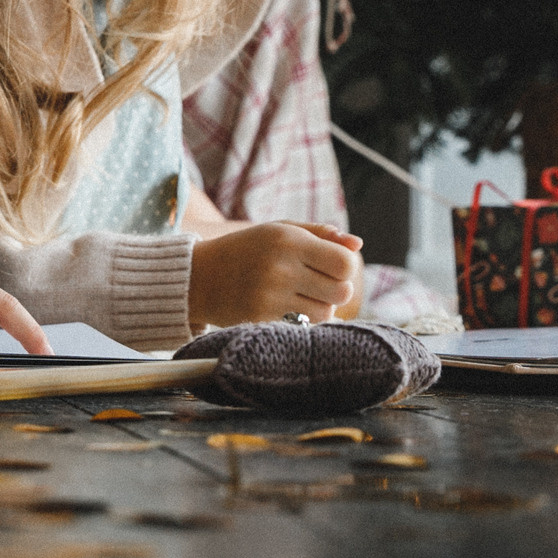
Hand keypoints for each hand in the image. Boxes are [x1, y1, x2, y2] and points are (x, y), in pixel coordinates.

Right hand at [187, 221, 363, 329]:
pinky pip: (302, 327)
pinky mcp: (260, 320)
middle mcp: (280, 268)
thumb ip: (320, 234)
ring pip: (325, 313)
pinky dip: (300, 321)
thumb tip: (357, 245)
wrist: (199, 276)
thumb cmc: (247, 250)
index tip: (331, 268)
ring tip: (299, 297)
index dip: (344, 268)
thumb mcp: (280, 230)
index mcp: (289, 240)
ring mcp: (270, 297)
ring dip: (319, 308)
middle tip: (317, 286)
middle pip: (341, 291)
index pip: (344, 263)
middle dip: (336, 290)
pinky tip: (285, 309)